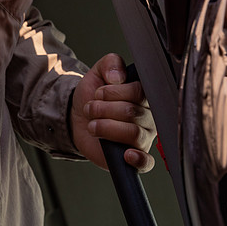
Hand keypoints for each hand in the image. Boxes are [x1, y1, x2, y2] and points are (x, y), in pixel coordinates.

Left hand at [70, 53, 156, 172]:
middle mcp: (148, 117)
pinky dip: (139, 159)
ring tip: (92, 124)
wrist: (78, 117)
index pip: (138, 92)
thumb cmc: (94, 96)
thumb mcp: (98, 72)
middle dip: (103, 109)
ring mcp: (143, 138)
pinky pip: (147, 162)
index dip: (113, 92)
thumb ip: (111, 63)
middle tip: (91, 109)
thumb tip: (119, 76)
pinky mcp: (135, 157)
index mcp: (144, 96)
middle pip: (132, 112)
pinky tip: (126, 154)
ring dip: (105, 126)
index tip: (98, 93)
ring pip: (133, 132)